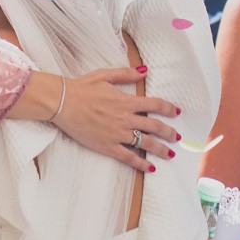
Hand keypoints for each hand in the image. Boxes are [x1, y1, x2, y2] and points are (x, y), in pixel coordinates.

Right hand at [50, 68, 180, 173]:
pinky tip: (150, 168)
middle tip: (177, 138)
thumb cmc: (81, 88)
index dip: (168, 108)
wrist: (62, 103)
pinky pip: (128, 157)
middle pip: (155, 127)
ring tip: (171, 154)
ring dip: (161, 149)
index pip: (155, 104)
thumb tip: (144, 71)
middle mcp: (125, 118)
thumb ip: (126, 74)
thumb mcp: (104, 75)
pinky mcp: (107, 146)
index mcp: (126, 101)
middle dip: (169, 133)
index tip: (176, 112)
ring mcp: (117, 134)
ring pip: (146, 143)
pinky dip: (141, 163)